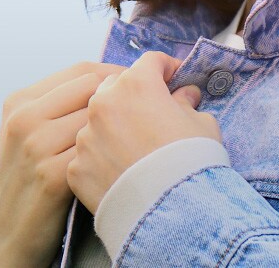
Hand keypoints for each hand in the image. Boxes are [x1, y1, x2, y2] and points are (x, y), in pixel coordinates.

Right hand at [0, 60, 126, 267]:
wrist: (4, 238)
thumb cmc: (27, 180)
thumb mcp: (29, 133)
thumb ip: (59, 104)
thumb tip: (113, 80)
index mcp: (20, 101)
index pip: (82, 71)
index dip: (117, 75)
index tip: (140, 84)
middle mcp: (24, 118)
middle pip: (94, 88)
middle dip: (124, 96)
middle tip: (147, 109)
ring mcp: (36, 147)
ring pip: (100, 117)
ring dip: (124, 125)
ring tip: (140, 136)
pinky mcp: (52, 177)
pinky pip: (99, 151)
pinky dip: (117, 154)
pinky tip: (125, 163)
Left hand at [67, 51, 221, 214]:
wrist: (171, 215)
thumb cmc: (191, 162)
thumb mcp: (202, 123)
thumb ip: (187, 102)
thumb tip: (184, 95)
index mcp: (137, 83)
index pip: (150, 61)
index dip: (166, 68)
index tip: (174, 80)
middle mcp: (104, 102)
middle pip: (116, 85)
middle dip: (134, 93)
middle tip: (152, 111)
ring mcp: (86, 135)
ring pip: (98, 119)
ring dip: (114, 125)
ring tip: (134, 147)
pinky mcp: (76, 167)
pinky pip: (89, 153)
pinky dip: (102, 157)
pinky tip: (120, 171)